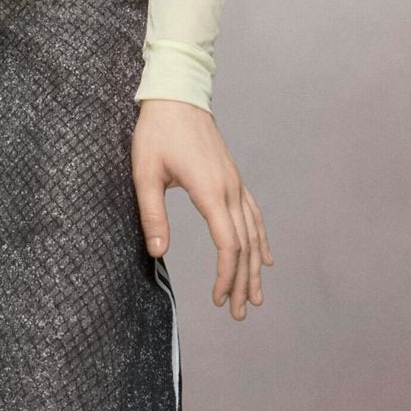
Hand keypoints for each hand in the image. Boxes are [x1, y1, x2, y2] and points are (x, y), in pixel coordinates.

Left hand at [131, 99, 273, 320]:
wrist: (177, 96)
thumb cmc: (156, 132)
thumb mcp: (144, 173)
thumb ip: (152, 214)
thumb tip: (158, 252)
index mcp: (210, 191)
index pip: (228, 244)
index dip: (226, 275)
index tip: (219, 299)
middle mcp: (230, 190)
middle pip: (245, 246)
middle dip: (243, 282)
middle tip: (239, 313)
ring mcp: (236, 184)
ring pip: (254, 234)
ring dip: (255, 268)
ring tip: (255, 297)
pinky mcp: (233, 179)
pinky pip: (254, 216)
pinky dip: (261, 241)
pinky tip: (266, 258)